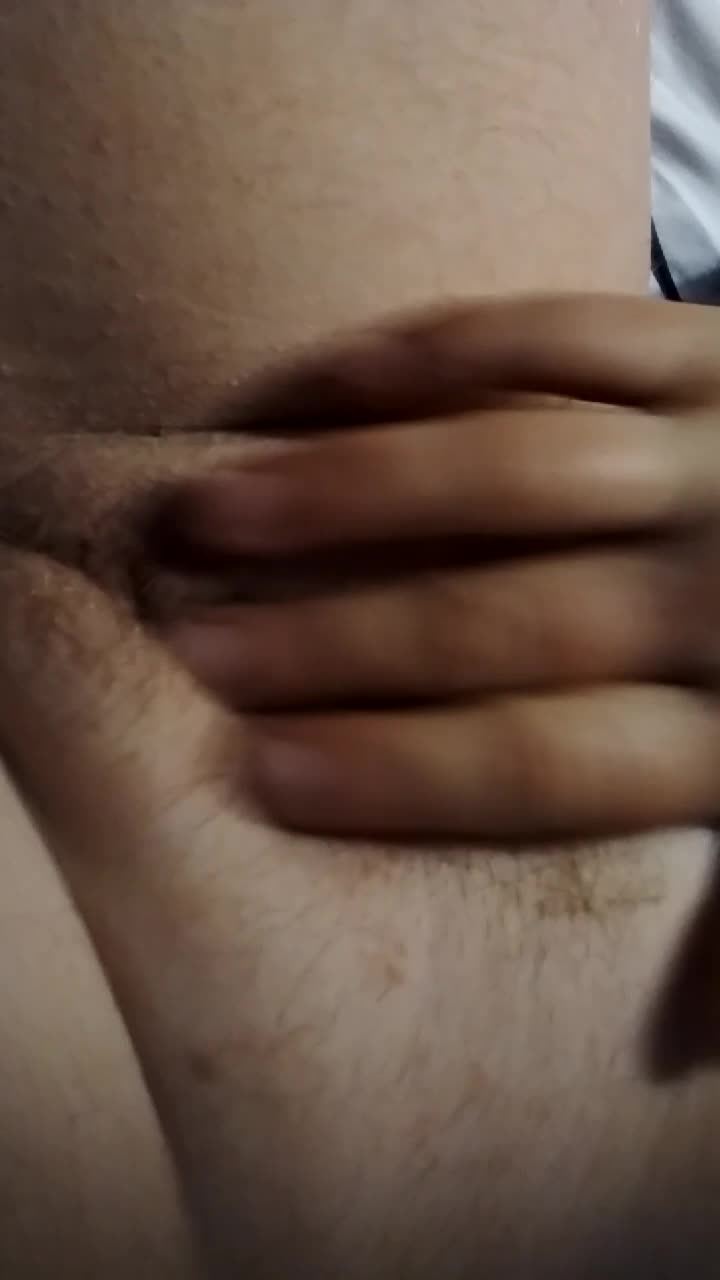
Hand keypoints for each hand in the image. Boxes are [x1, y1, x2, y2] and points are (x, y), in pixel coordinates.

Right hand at [160, 293, 719, 839]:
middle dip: (341, 642)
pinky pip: (552, 332)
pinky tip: (317, 385)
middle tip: (202, 655)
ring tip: (214, 512)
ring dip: (350, 493)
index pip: (551, 759)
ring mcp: (716, 446)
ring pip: (508, 466)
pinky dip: (429, 357)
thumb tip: (684, 1046)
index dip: (405, 773)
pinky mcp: (707, 344)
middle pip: (504, 621)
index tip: (265, 780)